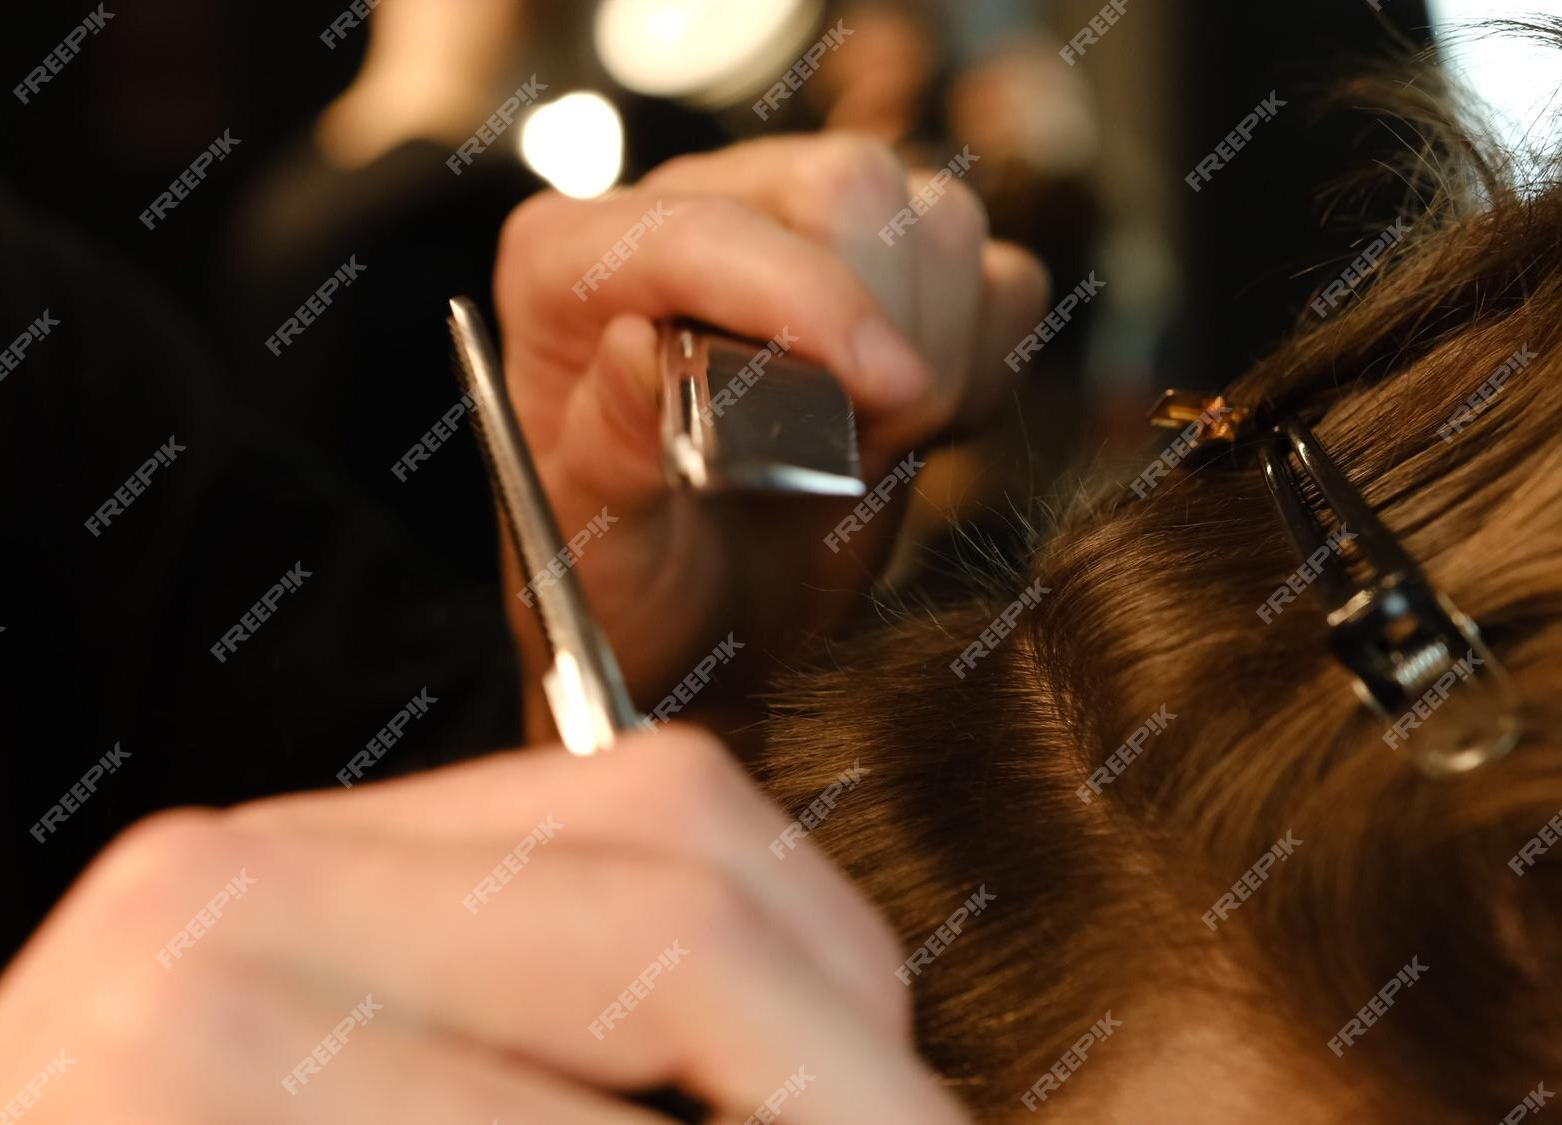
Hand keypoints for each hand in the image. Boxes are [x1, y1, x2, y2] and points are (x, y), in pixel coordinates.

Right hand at [0, 727, 969, 1122]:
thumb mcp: (320, 1078)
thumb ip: (510, 1036)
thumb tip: (823, 1060)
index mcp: (274, 867)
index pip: (661, 815)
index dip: (838, 964)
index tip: (894, 1081)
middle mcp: (225, 893)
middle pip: (686, 902)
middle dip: (853, 1076)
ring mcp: (193, 1013)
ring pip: (641, 1062)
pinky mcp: (180, 1105)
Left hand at [492, 134, 1047, 731]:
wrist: (695, 626)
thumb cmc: (626, 584)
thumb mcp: (595, 555)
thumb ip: (607, 453)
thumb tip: (634, 347)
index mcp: (566, 263)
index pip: (705, 229)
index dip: (810, 300)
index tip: (891, 397)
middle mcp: (683, 215)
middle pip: (846, 189)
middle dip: (884, 328)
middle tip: (850, 454)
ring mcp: (794, 231)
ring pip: (935, 220)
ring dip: (939, 354)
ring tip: (863, 451)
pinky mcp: (888, 273)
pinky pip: (995, 275)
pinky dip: (985, 361)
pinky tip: (909, 434)